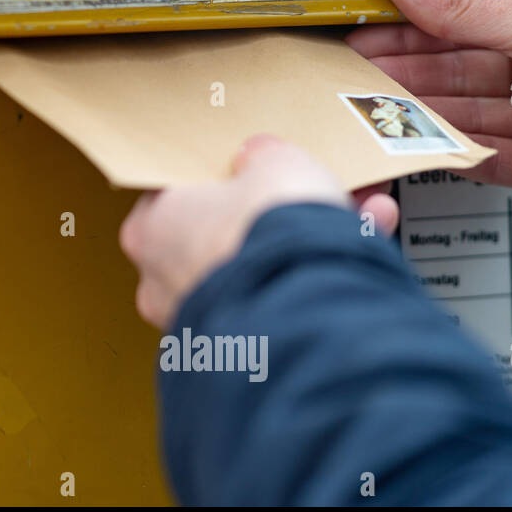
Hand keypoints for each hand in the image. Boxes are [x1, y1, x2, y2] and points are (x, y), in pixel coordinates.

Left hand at [119, 135, 399, 329]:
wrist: (308, 317)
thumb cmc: (269, 240)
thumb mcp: (274, 166)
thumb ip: (264, 158)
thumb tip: (262, 159)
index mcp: (149, 230)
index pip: (179, 195)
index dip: (225, 180)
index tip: (256, 171)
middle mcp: (164, 284)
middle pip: (227, 232)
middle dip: (277, 213)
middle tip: (311, 193)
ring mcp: (203, 322)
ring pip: (262, 268)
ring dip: (308, 242)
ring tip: (358, 215)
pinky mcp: (246, 354)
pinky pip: (284, 301)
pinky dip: (319, 278)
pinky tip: (362, 251)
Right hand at [347, 0, 511, 197]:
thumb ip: (462, 10)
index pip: (461, 22)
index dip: (408, 28)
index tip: (360, 33)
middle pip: (457, 71)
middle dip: (403, 74)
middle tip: (348, 77)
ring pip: (467, 115)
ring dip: (420, 114)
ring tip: (372, 113)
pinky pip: (490, 159)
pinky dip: (455, 155)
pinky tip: (420, 147)